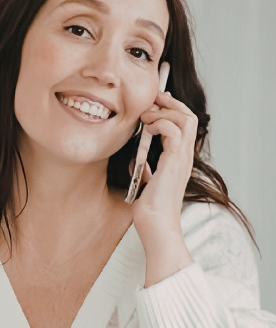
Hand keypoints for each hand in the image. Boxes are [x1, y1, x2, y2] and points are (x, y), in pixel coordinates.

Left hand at [132, 89, 196, 285]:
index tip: (152, 105)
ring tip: (146, 116)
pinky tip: (146, 129)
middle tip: (151, 101)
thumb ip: (148, 169)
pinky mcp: (174, 162)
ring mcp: (182, 158)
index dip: (170, 110)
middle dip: (170, 103)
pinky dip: (159, 124)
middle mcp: (185, 156)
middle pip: (189, 116)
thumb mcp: (147, 183)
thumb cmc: (151, 210)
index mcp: (179, 159)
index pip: (184, 125)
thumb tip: (139, 161)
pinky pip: (173, 131)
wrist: (155, 226)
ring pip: (185, 119)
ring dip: (163, 112)